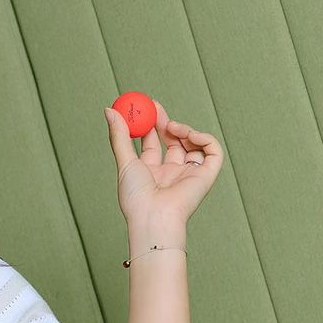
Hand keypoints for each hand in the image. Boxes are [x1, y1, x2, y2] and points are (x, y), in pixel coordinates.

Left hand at [104, 97, 223, 227]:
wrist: (154, 216)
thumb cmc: (136, 197)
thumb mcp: (124, 162)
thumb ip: (119, 136)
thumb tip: (109, 110)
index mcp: (152, 174)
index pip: (153, 145)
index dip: (150, 126)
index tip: (146, 108)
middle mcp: (171, 174)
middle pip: (173, 142)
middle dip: (166, 122)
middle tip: (156, 106)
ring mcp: (189, 175)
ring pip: (193, 144)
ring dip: (183, 130)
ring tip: (171, 127)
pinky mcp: (206, 176)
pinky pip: (213, 151)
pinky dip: (204, 138)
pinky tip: (189, 135)